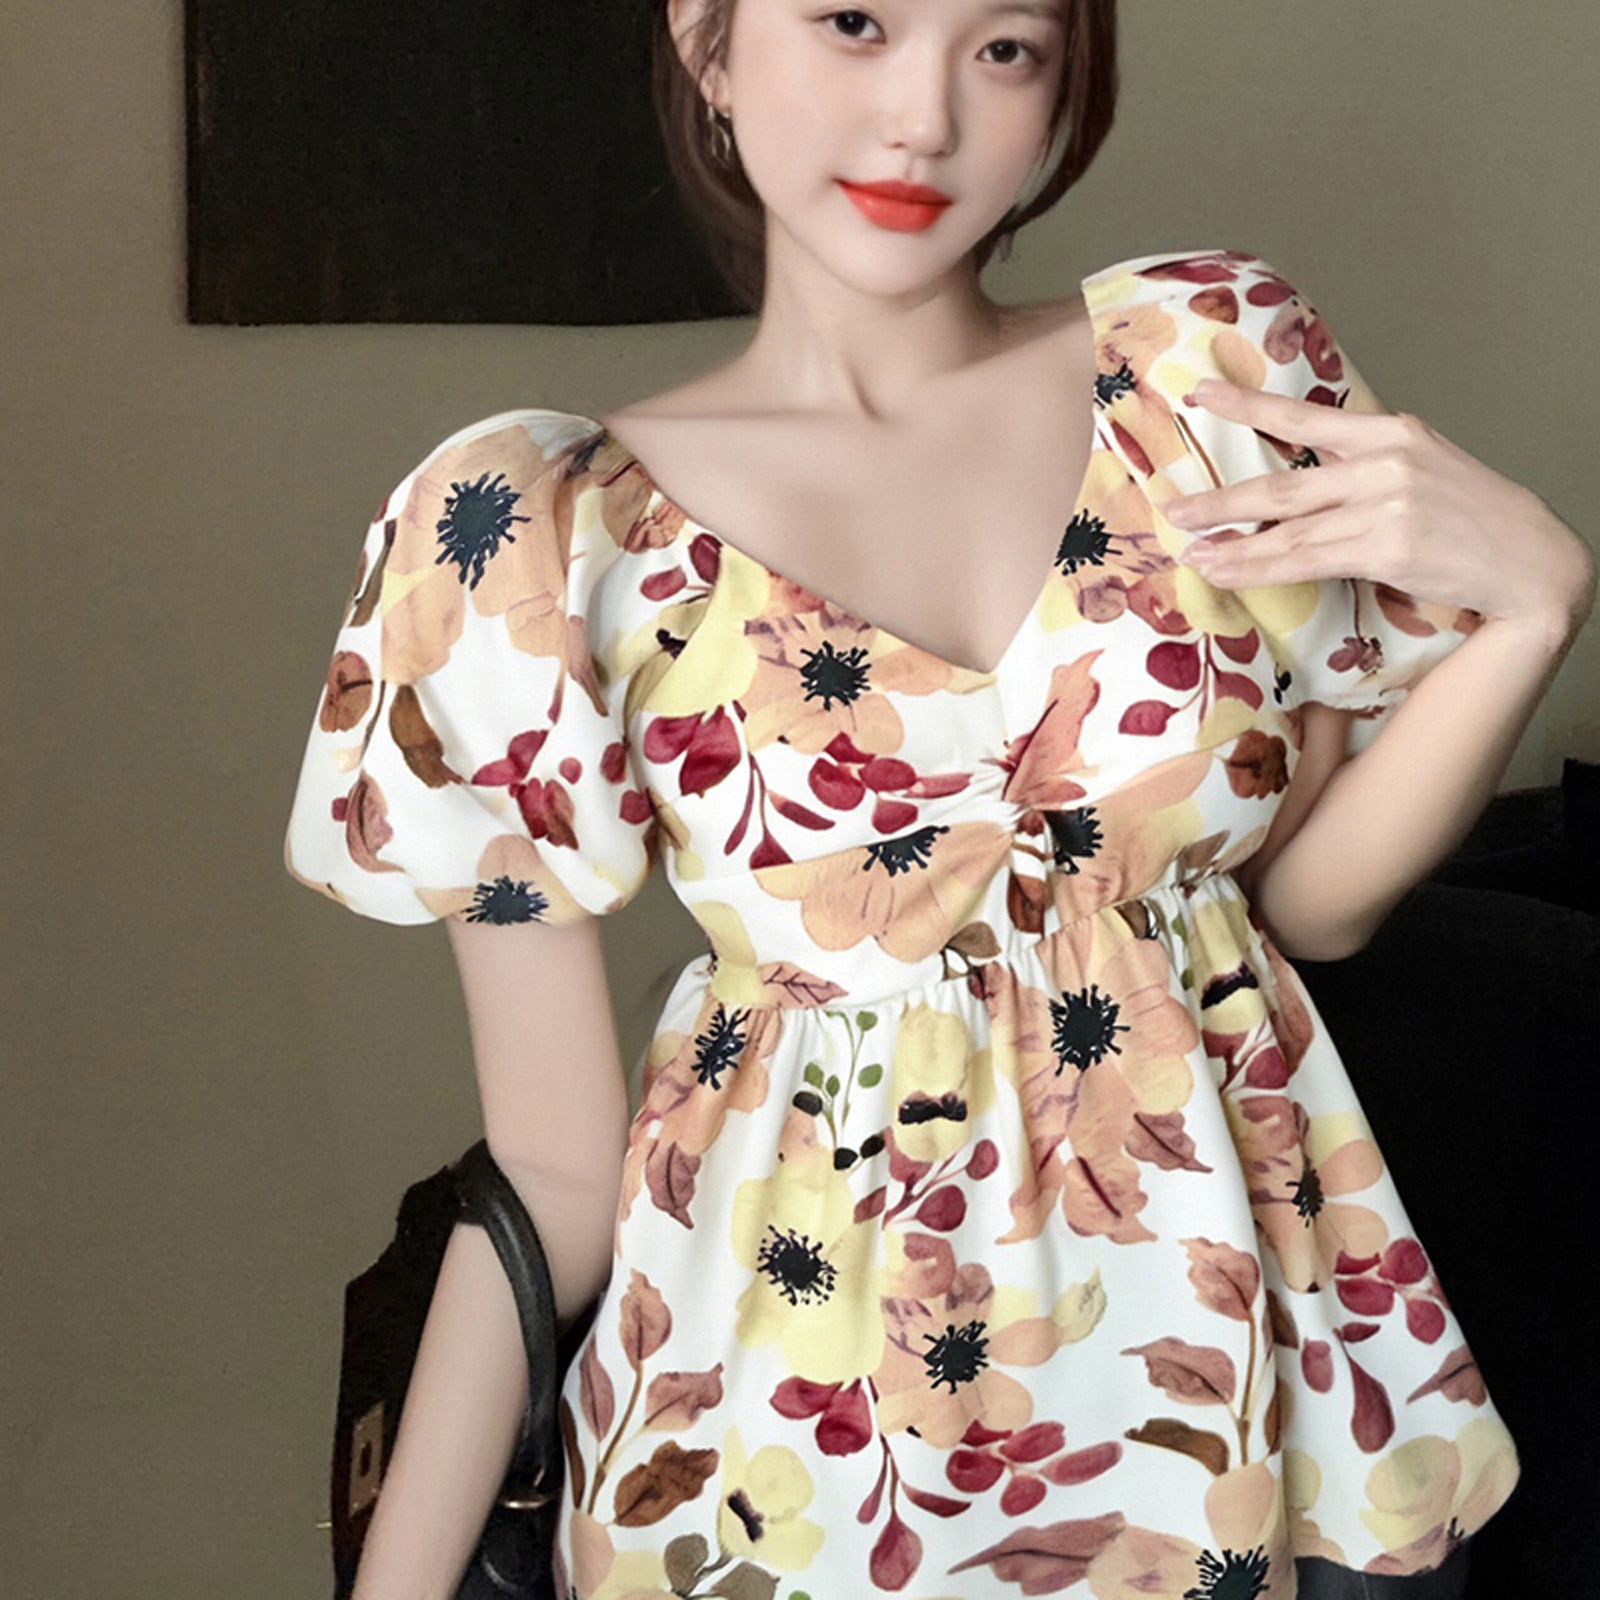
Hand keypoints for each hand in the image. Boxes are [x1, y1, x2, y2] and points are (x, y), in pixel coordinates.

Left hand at [1166, 378, 1594, 632]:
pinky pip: (1307, 562)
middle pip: (1282, 484)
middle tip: (1174, 508)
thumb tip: (1307, 479)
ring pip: (1287, 532)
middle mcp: (1384, 463)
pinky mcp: (1386, 549)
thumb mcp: (1422, 466)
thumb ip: (1365, 464)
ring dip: (1232, 546)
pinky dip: (1261, 569)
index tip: (1201, 394)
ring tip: (1191, 553)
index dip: (1247, 405)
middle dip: (1221, 499)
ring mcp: (1384, 507)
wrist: (1530, 557)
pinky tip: (1228, 571)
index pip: (1304, 418)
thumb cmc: (1471, 516)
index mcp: (1390, 432)